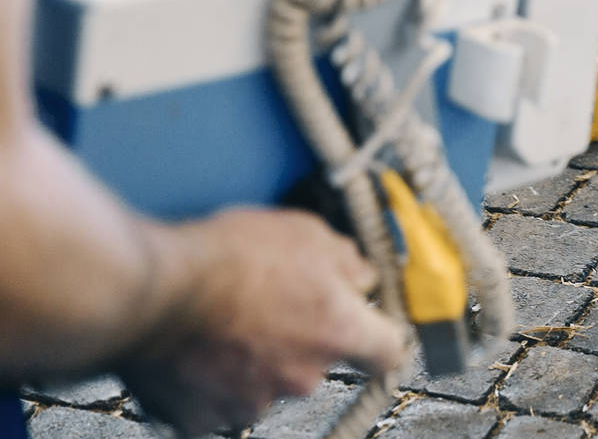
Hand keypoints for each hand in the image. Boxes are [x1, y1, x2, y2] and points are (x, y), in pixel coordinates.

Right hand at [117, 209, 405, 435]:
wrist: (155, 287)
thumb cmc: (229, 256)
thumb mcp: (305, 232)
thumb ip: (346, 260)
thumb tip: (360, 275)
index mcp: (338, 332)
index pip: (389, 353)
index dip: (380, 338)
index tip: (372, 330)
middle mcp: (302, 377)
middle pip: (318, 364)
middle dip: (300, 339)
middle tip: (268, 304)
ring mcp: (251, 402)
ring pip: (265, 383)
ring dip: (253, 361)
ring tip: (224, 322)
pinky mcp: (201, 419)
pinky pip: (217, 402)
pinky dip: (209, 382)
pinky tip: (196, 348)